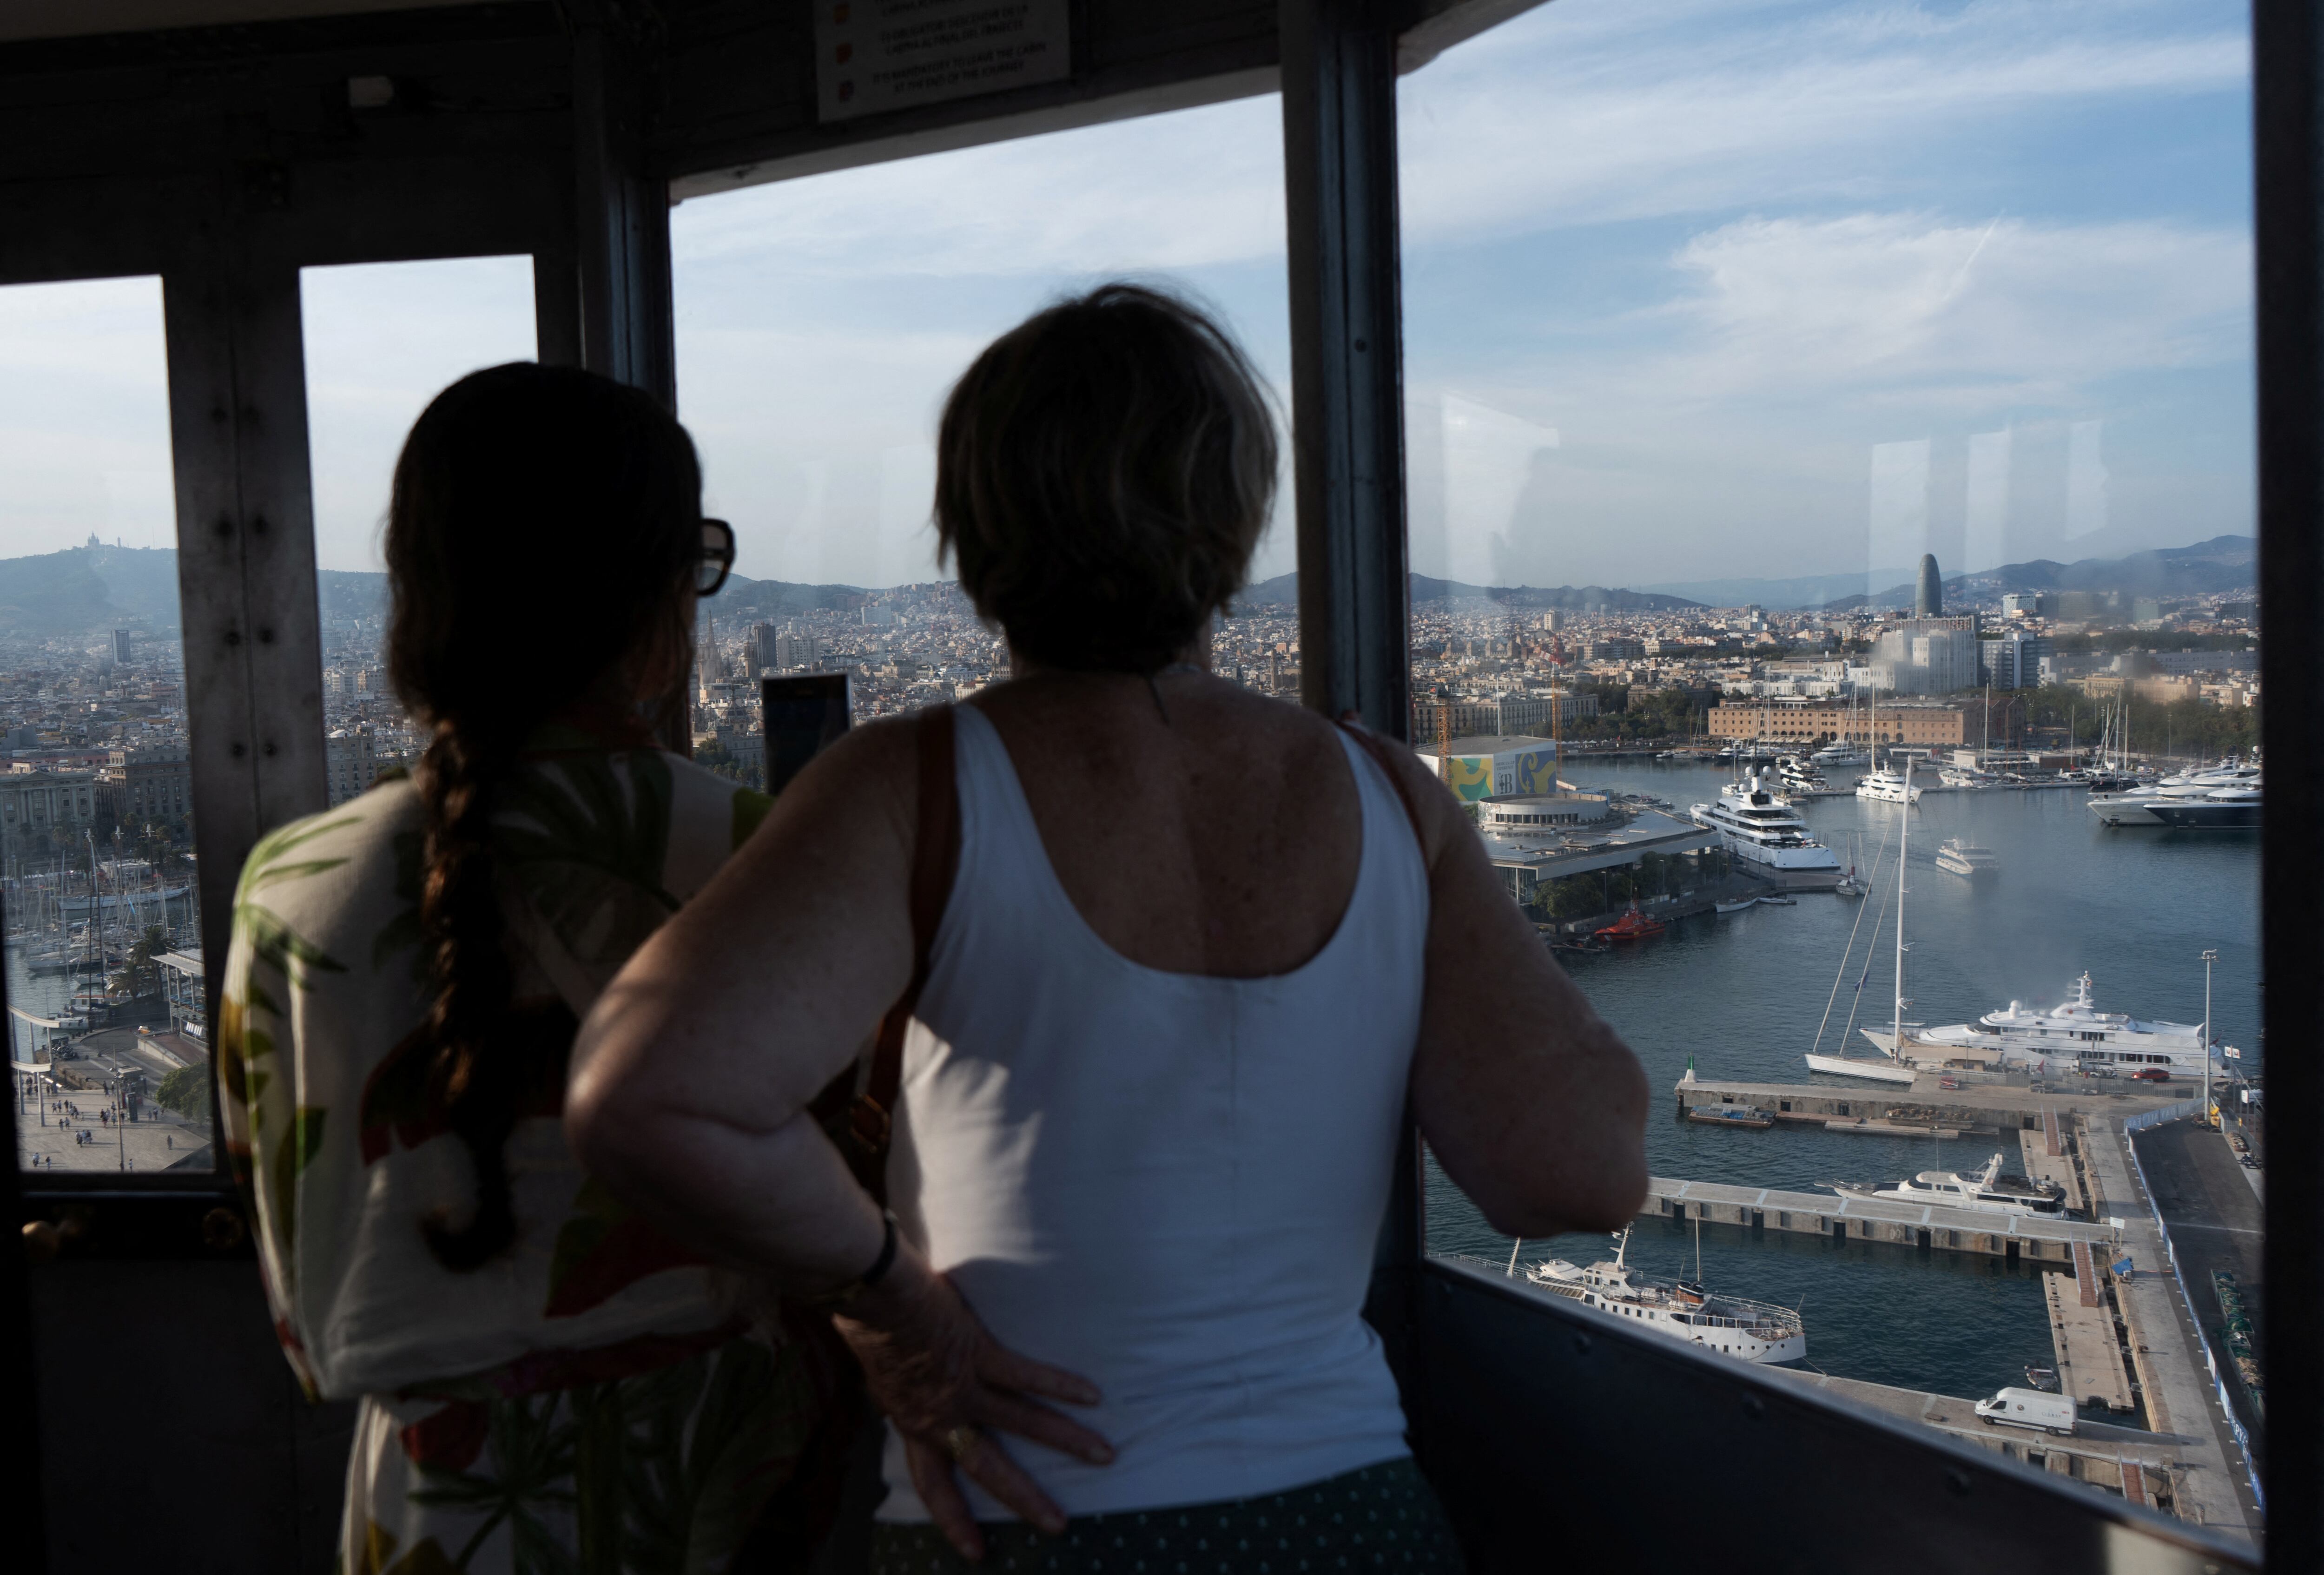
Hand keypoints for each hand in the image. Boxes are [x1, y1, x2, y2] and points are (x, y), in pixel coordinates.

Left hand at [833, 1248, 1112, 1560]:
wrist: (869, 1297)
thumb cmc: (869, 1325)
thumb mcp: (880, 1377)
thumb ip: (901, 1393)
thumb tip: (901, 1393)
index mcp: (914, 1424)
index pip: (934, 1485)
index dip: (953, 1520)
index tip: (974, 1550)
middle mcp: (942, 1417)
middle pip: (989, 1469)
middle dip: (1026, 1499)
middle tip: (1056, 1523)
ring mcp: (964, 1388)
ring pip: (1024, 1422)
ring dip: (1067, 1440)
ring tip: (1103, 1453)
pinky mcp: (981, 1355)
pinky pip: (1028, 1376)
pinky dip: (1062, 1386)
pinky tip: (1092, 1395)